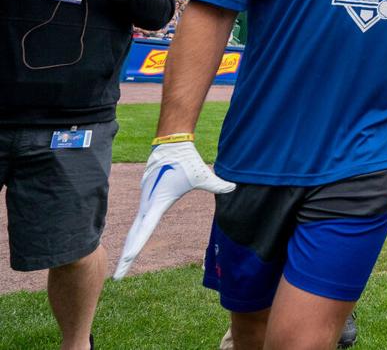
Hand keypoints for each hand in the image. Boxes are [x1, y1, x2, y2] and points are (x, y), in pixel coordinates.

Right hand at [114, 141, 233, 278]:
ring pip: (136, 227)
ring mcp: (146, 199)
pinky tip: (132, 242)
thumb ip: (217, 184)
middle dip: (127, 255)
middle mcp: (148, 203)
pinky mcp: (147, 195)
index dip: (137, 246)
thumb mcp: (203, 175)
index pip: (145, 230)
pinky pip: (140, 218)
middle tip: (119, 275)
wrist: (171, 143)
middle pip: (135, 234)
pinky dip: (134, 232)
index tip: (127, 260)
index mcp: (157, 203)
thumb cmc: (187, 160)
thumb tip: (234, 187)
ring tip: (125, 263)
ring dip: (129, 244)